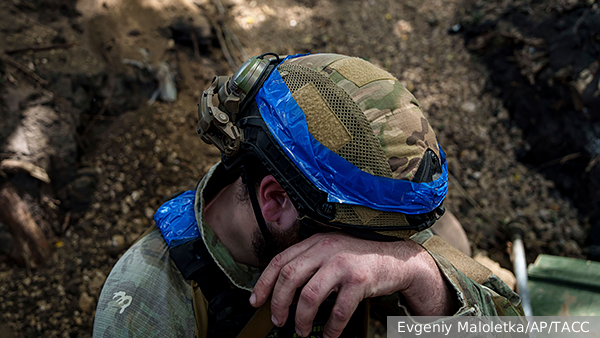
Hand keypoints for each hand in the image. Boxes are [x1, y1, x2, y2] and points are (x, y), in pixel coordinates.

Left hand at [249, 232, 456, 337]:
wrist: (397, 258)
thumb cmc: (361, 258)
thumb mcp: (331, 252)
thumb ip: (310, 263)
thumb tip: (283, 290)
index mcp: (315, 242)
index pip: (280, 260)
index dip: (264, 282)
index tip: (256, 301)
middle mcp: (326, 249)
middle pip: (289, 277)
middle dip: (279, 303)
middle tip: (278, 320)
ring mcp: (343, 264)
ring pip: (309, 295)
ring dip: (301, 318)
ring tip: (301, 330)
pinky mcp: (359, 280)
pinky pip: (339, 309)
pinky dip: (332, 327)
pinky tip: (330, 334)